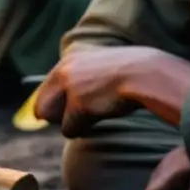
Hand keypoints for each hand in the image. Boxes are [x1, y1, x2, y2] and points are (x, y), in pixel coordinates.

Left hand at [33, 46, 157, 136]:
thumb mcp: (102, 68)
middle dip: (55, 116)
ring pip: (56, 120)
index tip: (61, 112)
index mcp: (70, 60)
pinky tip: (103, 115)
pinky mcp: (78, 105)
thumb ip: (83, 79)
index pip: (45, 88)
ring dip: (73, 122)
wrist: (149, 74)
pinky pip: (70, 130)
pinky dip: (85, 128)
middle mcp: (65, 70)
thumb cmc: (132, 74)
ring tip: (98, 111)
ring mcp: (70, 87)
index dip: (53, 103)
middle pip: (40, 107)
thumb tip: (66, 102)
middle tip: (78, 116)